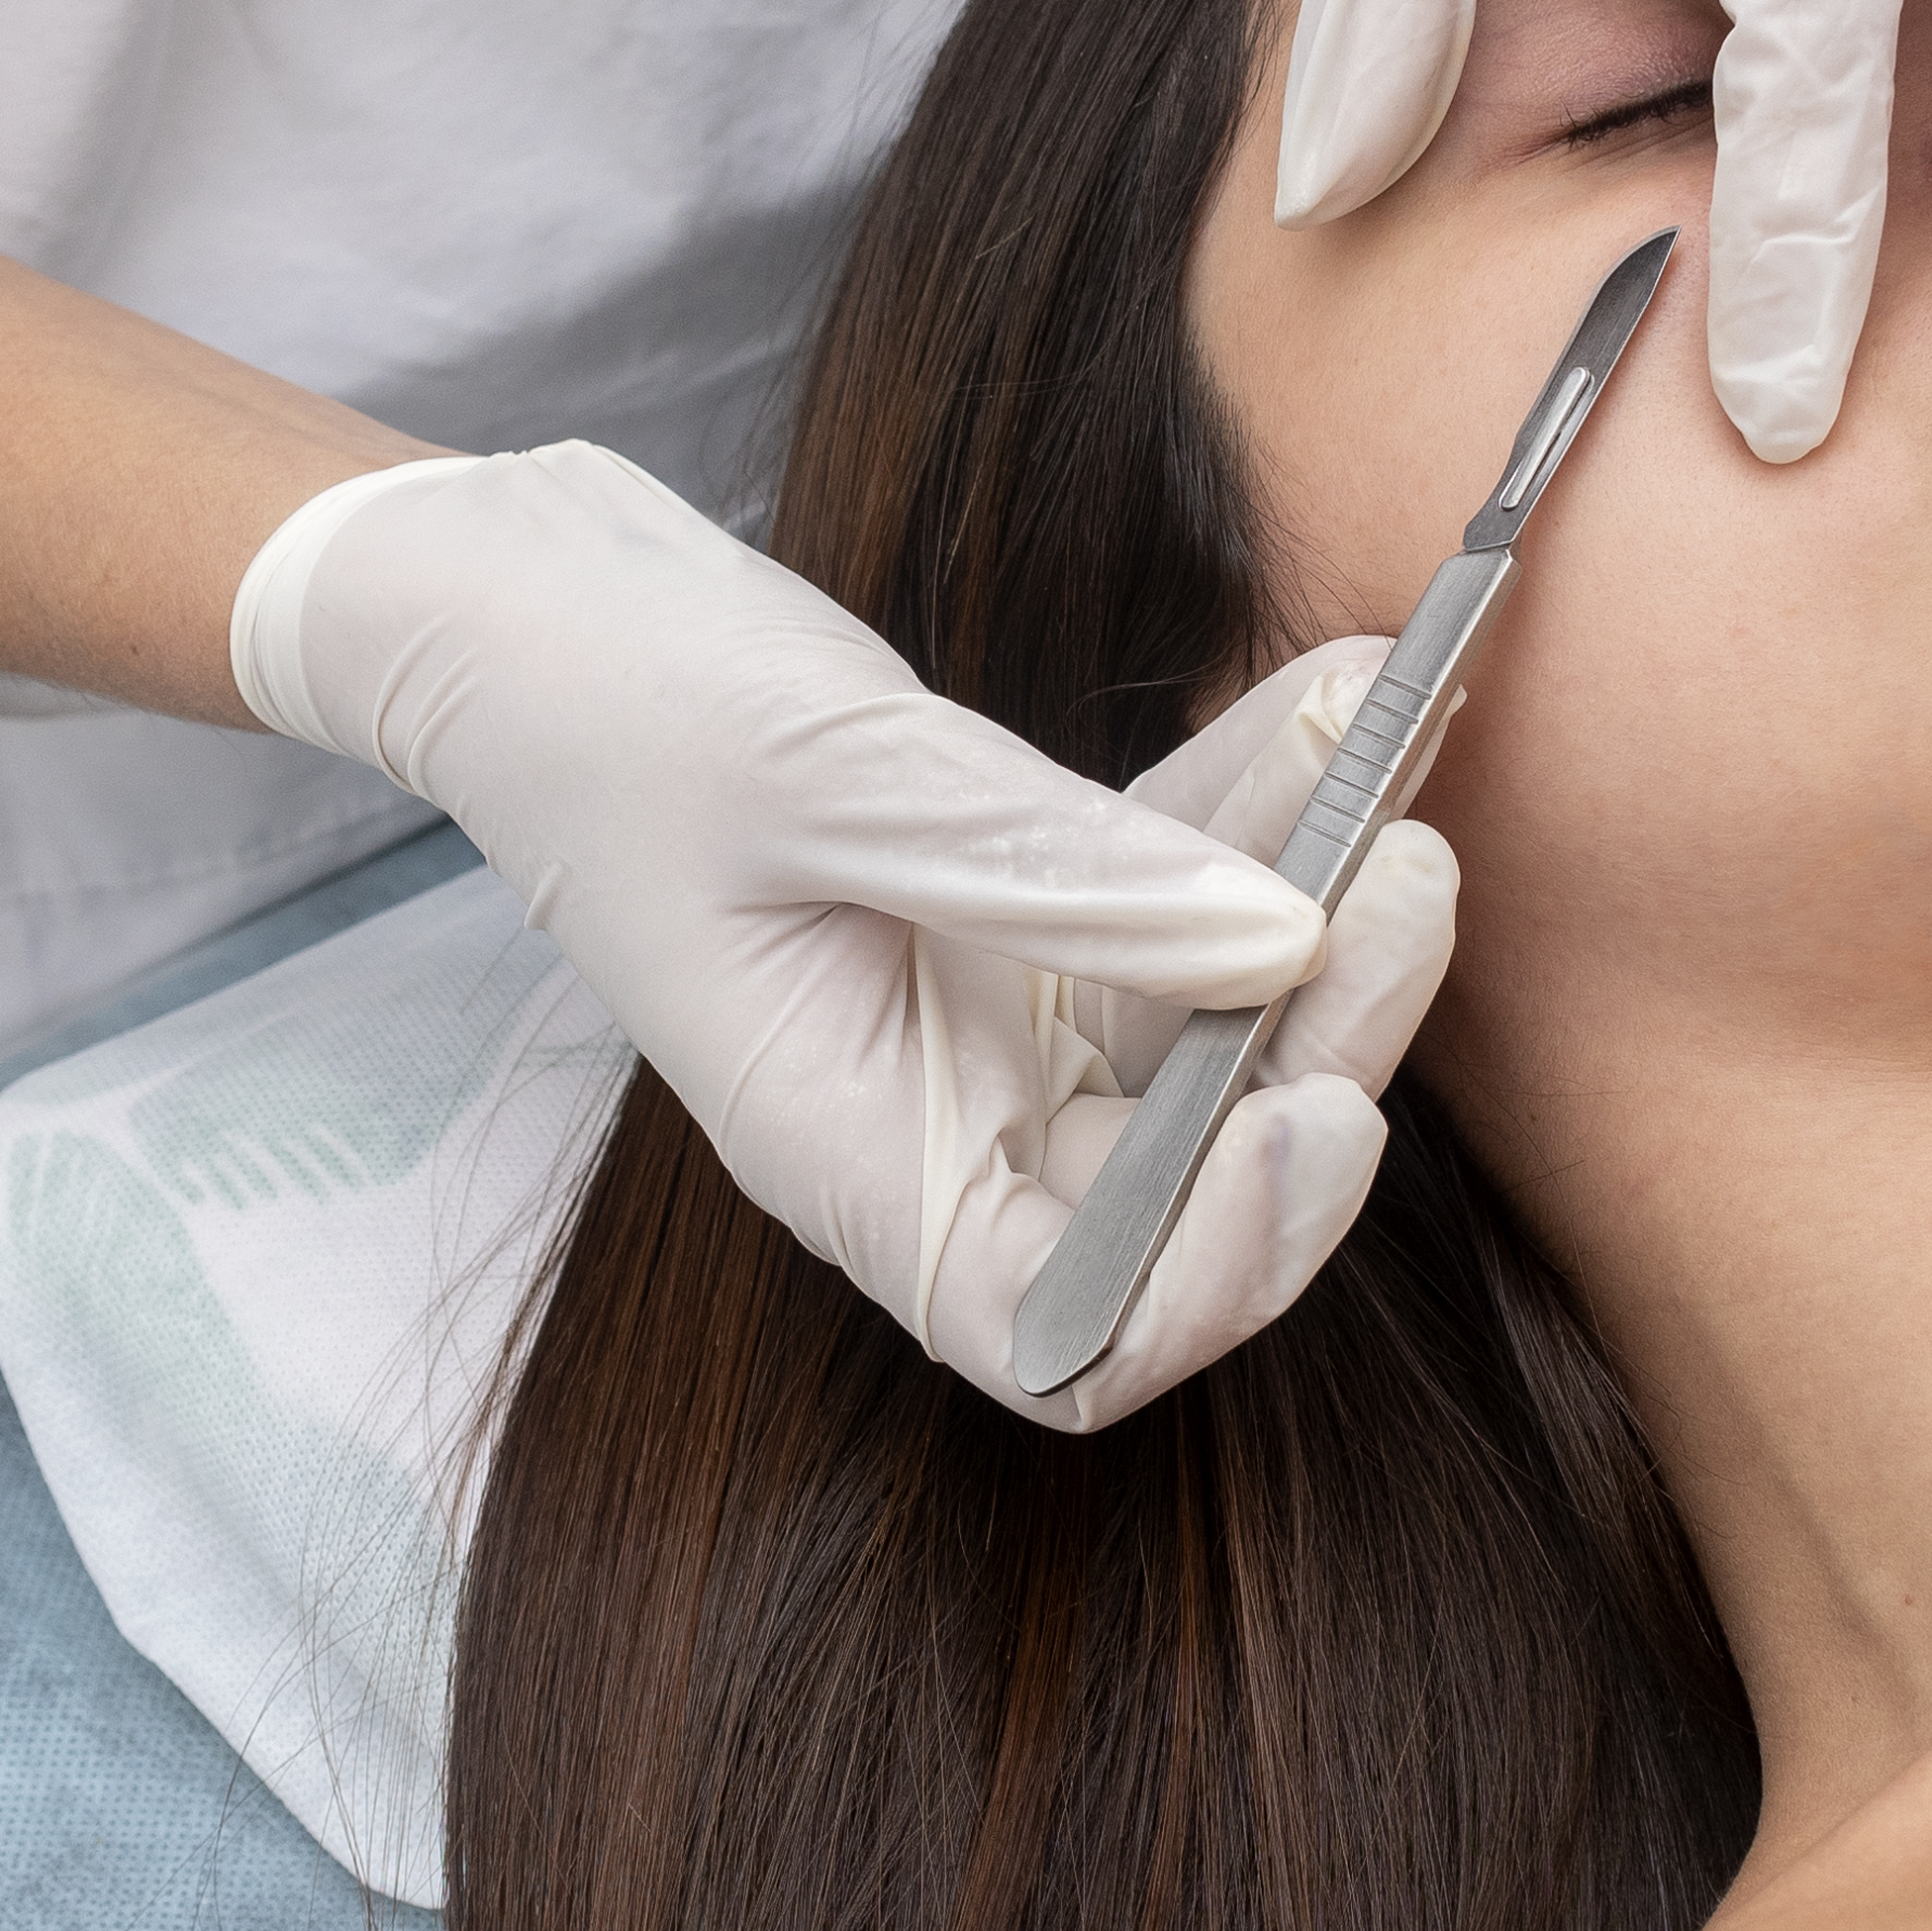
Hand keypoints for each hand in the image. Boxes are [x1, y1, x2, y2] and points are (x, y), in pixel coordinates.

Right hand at [234, 449, 1449, 1426]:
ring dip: (1324, 900)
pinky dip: (1267, 808)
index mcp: (848, 1161)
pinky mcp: (1034, 916)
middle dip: (1324, 1045)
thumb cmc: (608, 706)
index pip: (1066, 1331)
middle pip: (1186, 1183)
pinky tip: (1337, 692)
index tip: (1322, 1116)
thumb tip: (1277, 934)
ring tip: (1394, 744)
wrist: (519, 599)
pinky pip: (1188, 894)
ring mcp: (995, 1023)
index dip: (1216, 1274)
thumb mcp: (830, 774)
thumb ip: (1057, 869)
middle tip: (1412, 875)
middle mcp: (938, 1122)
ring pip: (1218, 1028)